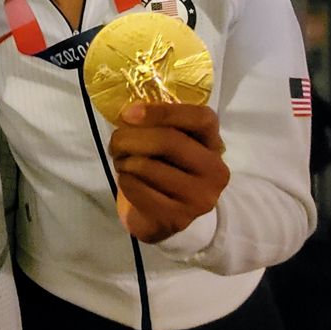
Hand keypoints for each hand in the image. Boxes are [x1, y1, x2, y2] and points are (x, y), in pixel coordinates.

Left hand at [108, 102, 228, 243]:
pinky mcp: (178, 217)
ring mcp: (199, 197)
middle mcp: (215, 170)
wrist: (162, 217)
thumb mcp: (170, 143)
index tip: (129, 114)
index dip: (162, 112)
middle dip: (131, 138)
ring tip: (121, 162)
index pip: (199, 118)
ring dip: (124, 161)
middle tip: (115, 142)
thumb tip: (131, 113)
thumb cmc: (165, 169)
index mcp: (214, 143)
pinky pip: (138, 189)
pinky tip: (127, 180)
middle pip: (169, 141)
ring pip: (148, 166)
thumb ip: (159, 125)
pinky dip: (124, 181)